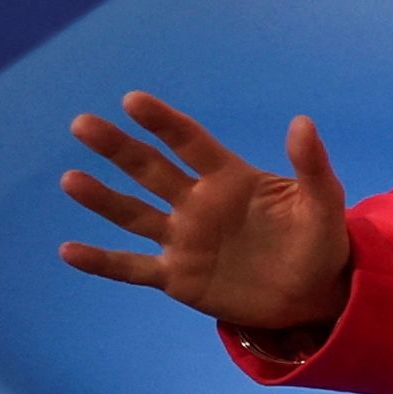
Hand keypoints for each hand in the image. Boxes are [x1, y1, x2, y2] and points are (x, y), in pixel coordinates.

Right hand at [59, 92, 353, 331]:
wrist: (312, 293)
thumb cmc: (318, 239)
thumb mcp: (323, 202)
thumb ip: (311, 165)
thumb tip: (302, 121)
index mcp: (230, 179)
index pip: (190, 142)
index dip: (163, 121)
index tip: (132, 100)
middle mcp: (198, 204)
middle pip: (151, 170)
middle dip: (118, 148)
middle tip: (82, 124)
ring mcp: (184, 240)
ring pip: (134, 215)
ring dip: (102, 198)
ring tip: (70, 179)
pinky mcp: (177, 278)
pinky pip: (132, 268)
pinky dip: (101, 262)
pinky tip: (68, 250)